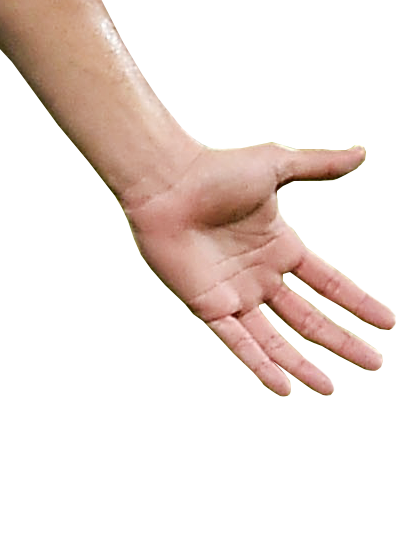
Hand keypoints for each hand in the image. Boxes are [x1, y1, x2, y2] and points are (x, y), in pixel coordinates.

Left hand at [123, 142, 392, 394]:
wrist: (164, 181)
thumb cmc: (214, 169)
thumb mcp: (276, 164)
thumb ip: (319, 165)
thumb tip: (361, 151)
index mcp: (279, 246)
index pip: (328, 283)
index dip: (357, 302)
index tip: (389, 323)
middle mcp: (259, 274)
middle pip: (308, 318)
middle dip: (341, 341)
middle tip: (374, 363)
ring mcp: (233, 292)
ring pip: (275, 339)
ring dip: (302, 365)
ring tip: (330, 388)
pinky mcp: (207, 304)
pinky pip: (237, 342)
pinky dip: (259, 365)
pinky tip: (284, 388)